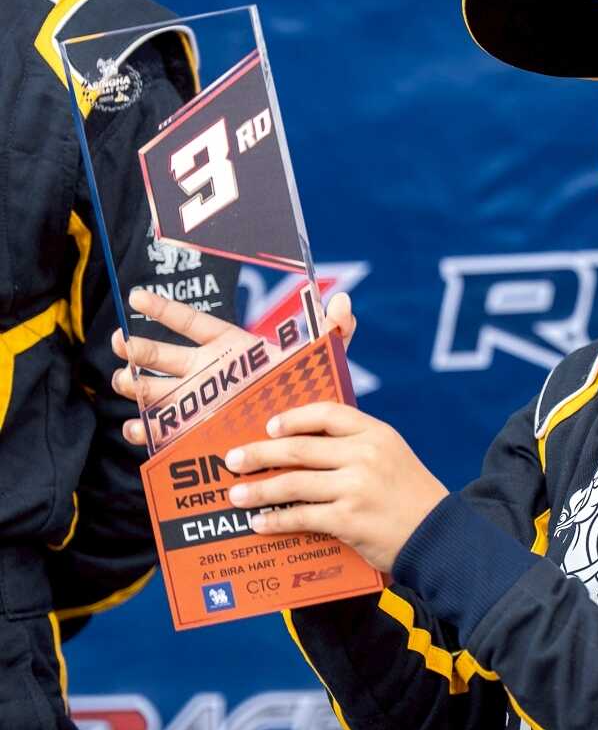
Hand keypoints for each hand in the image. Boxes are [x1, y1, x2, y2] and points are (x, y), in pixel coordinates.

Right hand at [112, 286, 356, 446]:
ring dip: (135, 386)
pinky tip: (135, 429)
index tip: (135, 296)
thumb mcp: (320, 359)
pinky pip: (163, 431)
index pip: (189, 322)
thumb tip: (345, 301)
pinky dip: (146, 430)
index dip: (163, 309)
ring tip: (122, 383)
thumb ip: (333, 330)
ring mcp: (196, 402)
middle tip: (120, 344)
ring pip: (155, 391)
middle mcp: (205, 371)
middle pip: (162, 356)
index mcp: (228, 345)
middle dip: (139, 349)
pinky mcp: (194, 432)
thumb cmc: (306, 388)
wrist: (304, 433)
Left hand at [223, 404, 447, 573]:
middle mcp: (366, 455)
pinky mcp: (349, 520)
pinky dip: (276, 520)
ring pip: (294, 484)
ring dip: (259, 490)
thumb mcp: (392, 456)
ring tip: (236, 495)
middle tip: (235, 459)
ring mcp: (357, 488)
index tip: (269, 426)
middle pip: (300, 448)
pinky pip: (302, 517)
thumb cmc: (410, 497)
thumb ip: (356, 446)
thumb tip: (302, 448)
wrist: (439, 536)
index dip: (294, 418)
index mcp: (377, 433)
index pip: (328, 414)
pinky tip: (260, 523)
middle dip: (260, 453)